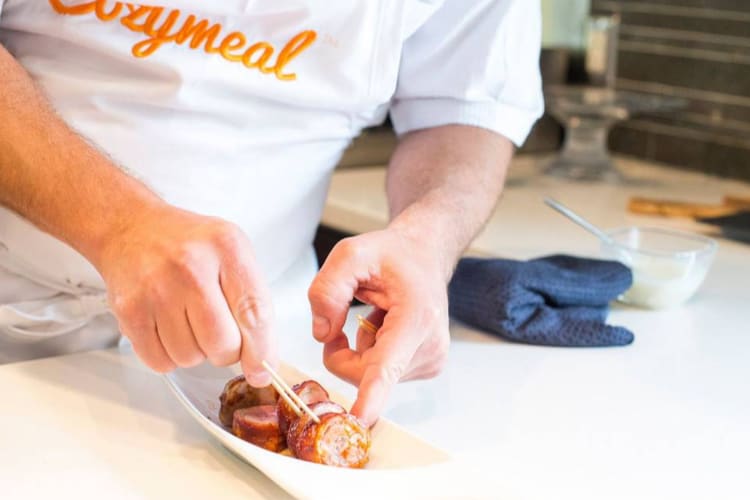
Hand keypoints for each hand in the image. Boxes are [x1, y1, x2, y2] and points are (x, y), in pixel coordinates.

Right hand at [95, 204, 275, 385]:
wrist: (132, 228)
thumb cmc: (188, 244)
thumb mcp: (232, 252)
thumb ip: (253, 300)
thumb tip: (261, 360)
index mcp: (226, 248)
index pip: (255, 312)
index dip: (262, 350)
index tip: (262, 370)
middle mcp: (191, 267)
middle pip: (222, 343)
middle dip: (226, 351)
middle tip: (220, 334)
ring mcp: (157, 289)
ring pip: (191, 357)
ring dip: (195, 351)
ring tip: (188, 321)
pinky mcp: (130, 310)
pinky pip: (160, 361)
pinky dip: (169, 356)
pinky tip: (168, 328)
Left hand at [308, 229, 449, 425]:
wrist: (424, 256)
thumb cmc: (392, 254)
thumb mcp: (350, 253)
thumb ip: (327, 289)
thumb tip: (322, 334)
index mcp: (415, 316)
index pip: (388, 364)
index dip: (372, 396)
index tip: (361, 420)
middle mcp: (429, 345)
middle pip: (363, 373)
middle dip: (342, 352)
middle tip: (344, 316)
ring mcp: (431, 361)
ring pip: (369, 376)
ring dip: (361, 348)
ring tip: (378, 314)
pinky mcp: (427, 368)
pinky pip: (380, 374)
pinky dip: (373, 351)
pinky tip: (386, 325)